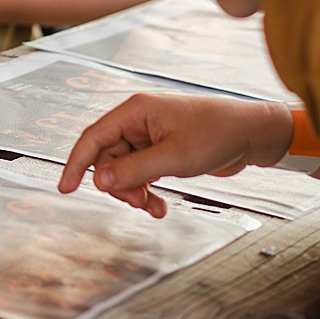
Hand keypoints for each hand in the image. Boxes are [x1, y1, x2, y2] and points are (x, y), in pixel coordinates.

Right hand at [57, 93, 294, 216]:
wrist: (253, 134)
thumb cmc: (218, 133)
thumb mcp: (174, 157)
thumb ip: (134, 170)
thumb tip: (100, 182)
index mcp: (135, 111)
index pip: (93, 138)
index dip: (76, 163)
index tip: (66, 188)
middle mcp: (138, 121)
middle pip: (108, 158)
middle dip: (119, 185)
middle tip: (137, 203)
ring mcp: (150, 136)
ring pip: (124, 169)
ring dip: (134, 191)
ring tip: (153, 207)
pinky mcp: (162, 149)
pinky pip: (141, 172)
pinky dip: (146, 190)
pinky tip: (159, 205)